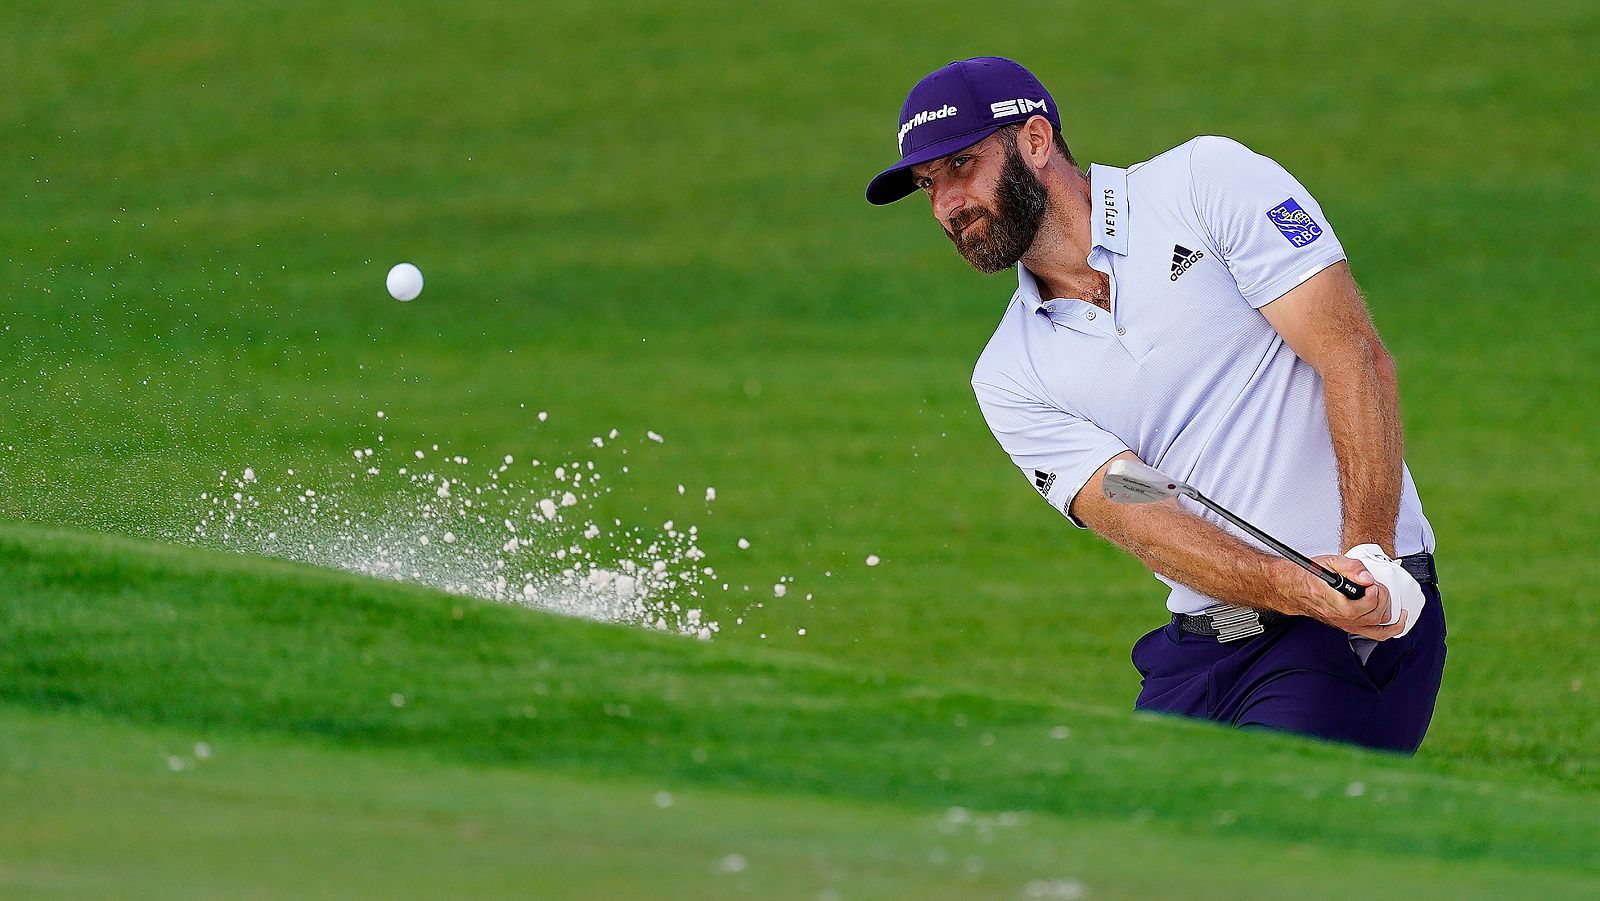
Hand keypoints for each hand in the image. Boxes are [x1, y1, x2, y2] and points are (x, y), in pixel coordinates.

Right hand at [1276, 555, 1406, 639]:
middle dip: (1382, 598)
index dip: (1374, 593)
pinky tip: (1398, 619)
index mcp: (1334, 602)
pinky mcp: (1350, 626)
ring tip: (1383, 595)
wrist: (1295, 588)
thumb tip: (1367, 577)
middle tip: (1375, 585)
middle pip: (1373, 616)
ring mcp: (1346, 624)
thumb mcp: (1329, 562)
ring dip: (1387, 609)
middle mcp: (1341, 617)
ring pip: (1377, 626)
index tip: (1370, 582)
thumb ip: (1351, 567)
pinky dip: (1391, 629)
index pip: (1362, 606)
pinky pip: (1375, 634)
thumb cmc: (1310, 576)